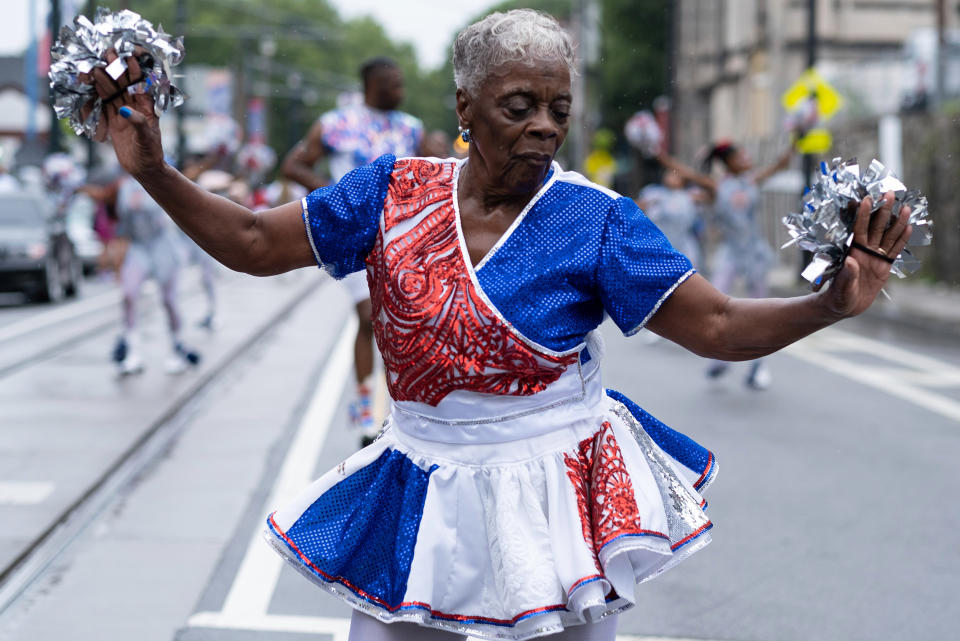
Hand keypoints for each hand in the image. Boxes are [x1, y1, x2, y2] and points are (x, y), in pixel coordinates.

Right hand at [82, 49, 165, 178]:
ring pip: (112, 93)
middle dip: (116, 70)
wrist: (144, 169)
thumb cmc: (150, 153)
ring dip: (104, 80)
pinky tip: (90, 84)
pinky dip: (97, 95)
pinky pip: (104, 105)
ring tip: (94, 67)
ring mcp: (123, 113)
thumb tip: (123, 110)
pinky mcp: (113, 121)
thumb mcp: (146, 138)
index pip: (140, 84)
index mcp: (147, 107)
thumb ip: (137, 122)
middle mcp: (135, 107)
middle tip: (106, 55)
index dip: (134, 70)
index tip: (126, 56)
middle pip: (124, 84)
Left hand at [816, 191, 912, 317]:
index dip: (862, 214)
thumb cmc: (837, 297)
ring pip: (888, 236)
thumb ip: (847, 274)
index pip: (858, 229)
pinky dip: (901, 239)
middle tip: (888, 193)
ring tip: (905, 207)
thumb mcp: (841, 287)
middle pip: (875, 227)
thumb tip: (850, 261)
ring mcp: (875, 256)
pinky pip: (894, 250)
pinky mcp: (884, 265)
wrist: (844, 306)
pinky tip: (908, 227)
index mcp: (851, 252)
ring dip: (896, 222)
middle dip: (882, 210)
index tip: (866, 199)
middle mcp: (864, 250)